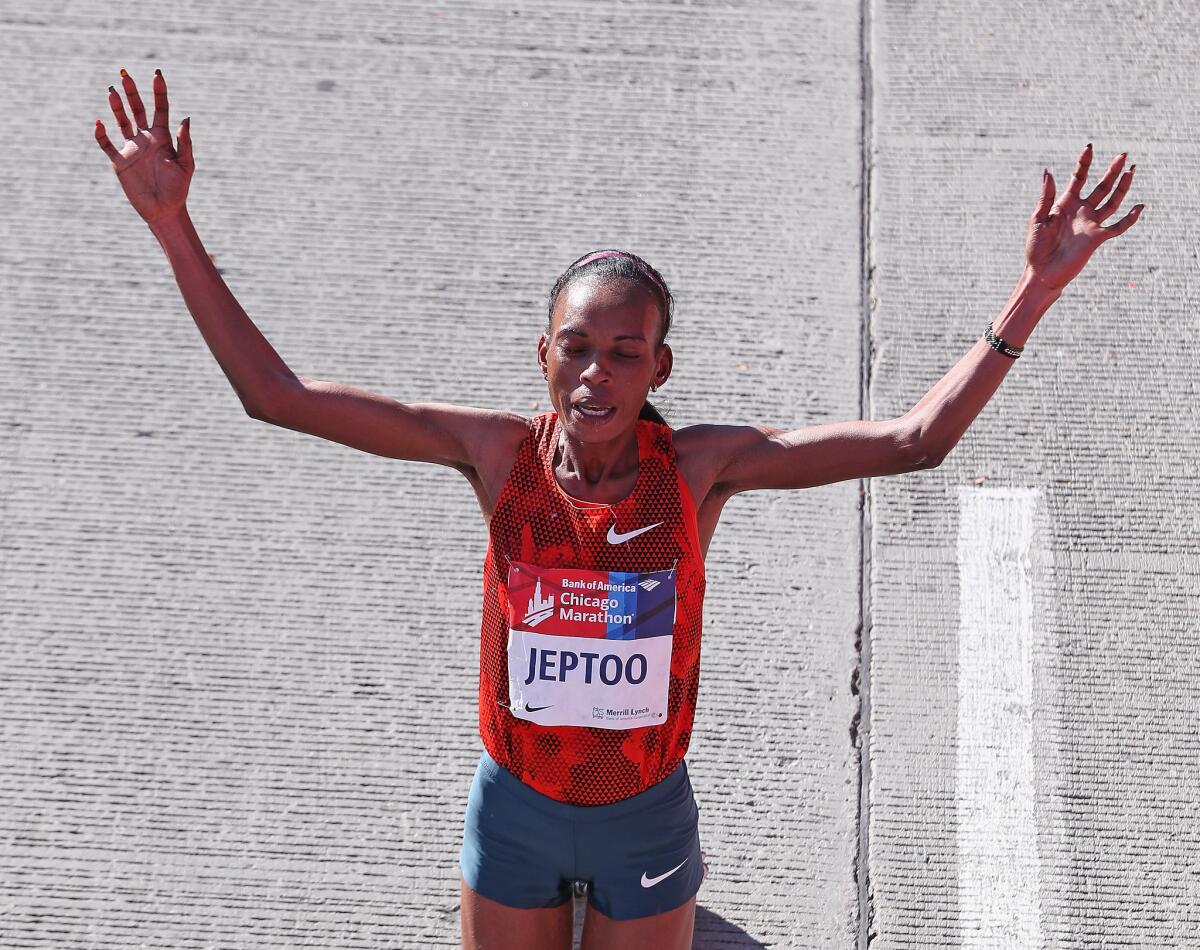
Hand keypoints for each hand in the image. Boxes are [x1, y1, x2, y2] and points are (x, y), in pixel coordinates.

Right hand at [94, 68, 193, 225]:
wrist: (164, 210)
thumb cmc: (179, 189)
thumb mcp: (186, 165)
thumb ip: (184, 142)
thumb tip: (185, 117)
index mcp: (163, 138)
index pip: (160, 109)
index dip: (159, 92)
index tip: (157, 74)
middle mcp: (146, 139)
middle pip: (137, 110)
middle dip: (132, 93)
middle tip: (125, 74)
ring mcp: (131, 149)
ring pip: (121, 122)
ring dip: (116, 108)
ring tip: (112, 92)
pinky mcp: (120, 162)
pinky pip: (106, 145)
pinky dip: (101, 135)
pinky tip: (99, 123)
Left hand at [1024, 144, 1144, 292]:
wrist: (1041, 272)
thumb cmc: (1036, 247)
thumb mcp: (1037, 219)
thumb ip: (1046, 196)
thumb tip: (1048, 171)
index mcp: (1065, 204)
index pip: (1078, 178)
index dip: (1084, 163)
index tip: (1089, 147)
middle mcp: (1081, 211)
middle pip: (1101, 186)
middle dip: (1112, 170)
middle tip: (1123, 154)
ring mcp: (1091, 223)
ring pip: (1112, 201)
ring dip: (1123, 187)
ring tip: (1132, 170)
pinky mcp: (1097, 238)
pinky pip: (1118, 227)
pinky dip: (1130, 218)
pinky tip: (1139, 206)